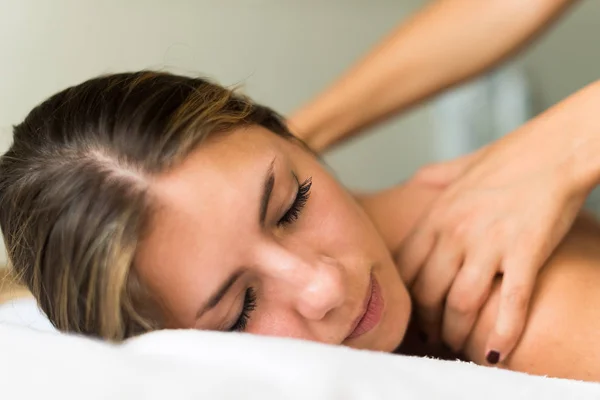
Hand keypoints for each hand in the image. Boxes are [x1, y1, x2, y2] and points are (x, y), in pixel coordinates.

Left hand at [395, 126, 588, 363]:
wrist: (557, 148)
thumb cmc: (509, 156)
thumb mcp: (458, 166)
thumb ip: (431, 177)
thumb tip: (411, 182)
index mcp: (437, 216)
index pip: (406, 269)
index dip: (408, 297)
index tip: (415, 311)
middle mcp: (456, 233)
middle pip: (428, 293)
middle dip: (429, 322)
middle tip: (436, 335)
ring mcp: (489, 244)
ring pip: (461, 304)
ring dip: (458, 333)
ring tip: (462, 346)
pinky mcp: (525, 253)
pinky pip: (510, 303)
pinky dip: (503, 334)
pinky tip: (496, 354)